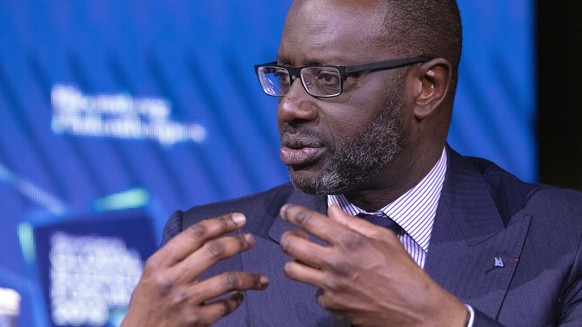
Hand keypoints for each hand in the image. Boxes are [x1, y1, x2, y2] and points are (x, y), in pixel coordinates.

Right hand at [122, 213, 268, 326]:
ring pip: (227, 280)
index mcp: (160, 262)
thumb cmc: (147, 302)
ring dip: (250, 278)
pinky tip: (240, 297)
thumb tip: (209, 232)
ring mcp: (184, 300)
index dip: (221, 222)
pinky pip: (225, 306)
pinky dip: (236, 300)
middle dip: (238, 242)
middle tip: (251, 240)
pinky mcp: (194, 321)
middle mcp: (172, 278)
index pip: (195, 234)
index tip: (240, 219)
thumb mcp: (152, 273)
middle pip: (214, 251)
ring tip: (262, 279)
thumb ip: (175, 255)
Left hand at [280, 204, 467, 326]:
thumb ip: (354, 223)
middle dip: (287, 238)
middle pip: (292, 245)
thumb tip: (332, 211)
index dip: (292, 213)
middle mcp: (336, 262)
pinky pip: (315, 292)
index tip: (286, 211)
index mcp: (350, 241)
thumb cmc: (403, 270)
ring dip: (294, 263)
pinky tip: (333, 284)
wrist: (413, 309)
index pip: (309, 221)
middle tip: (291, 237)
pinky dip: (321, 287)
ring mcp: (332, 286)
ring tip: (303, 260)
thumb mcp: (384, 238)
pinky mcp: (332, 305)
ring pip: (293, 270)